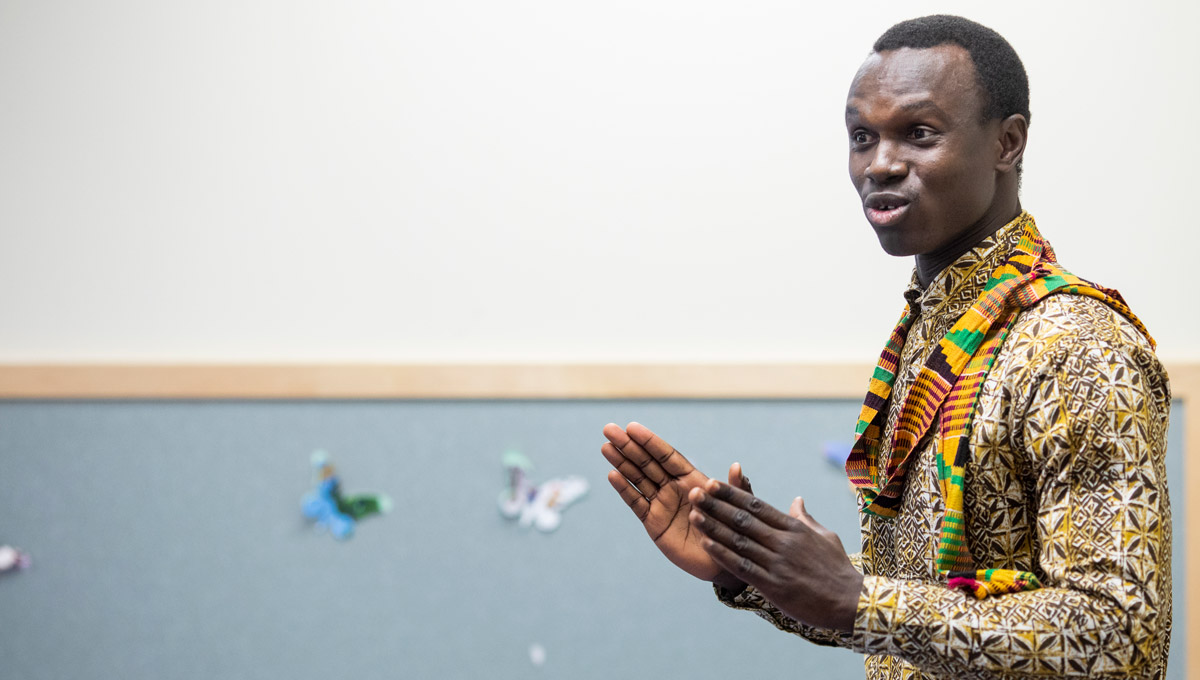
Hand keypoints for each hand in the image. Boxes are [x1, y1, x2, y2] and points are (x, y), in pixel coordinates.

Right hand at [601, 422, 750, 584]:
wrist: (723, 564)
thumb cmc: (732, 532)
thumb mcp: (737, 507)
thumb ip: (735, 487)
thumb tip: (736, 466)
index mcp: (692, 479)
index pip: (667, 455)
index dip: (650, 441)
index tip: (632, 427)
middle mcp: (673, 488)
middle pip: (647, 462)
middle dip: (628, 446)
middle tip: (608, 429)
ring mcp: (661, 504)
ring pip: (637, 479)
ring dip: (621, 463)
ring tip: (605, 447)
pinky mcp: (653, 523)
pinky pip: (636, 502)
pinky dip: (624, 489)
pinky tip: (612, 475)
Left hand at [688, 480, 862, 631]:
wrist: (850, 601)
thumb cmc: (837, 568)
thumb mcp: (825, 537)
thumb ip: (805, 519)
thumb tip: (797, 500)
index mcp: (794, 528)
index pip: (756, 505)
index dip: (731, 494)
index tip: (713, 483)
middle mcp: (784, 542)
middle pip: (743, 519)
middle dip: (716, 505)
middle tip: (694, 492)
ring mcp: (778, 563)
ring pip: (739, 541)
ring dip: (714, 527)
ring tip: (694, 514)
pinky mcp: (774, 585)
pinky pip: (743, 567)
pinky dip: (723, 554)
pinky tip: (706, 544)